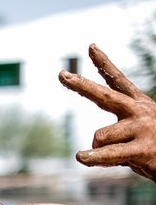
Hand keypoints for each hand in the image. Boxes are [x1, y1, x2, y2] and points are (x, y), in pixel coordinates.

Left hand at [59, 43, 155, 180]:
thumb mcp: (136, 135)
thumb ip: (111, 138)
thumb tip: (84, 154)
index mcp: (139, 104)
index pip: (118, 80)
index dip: (104, 63)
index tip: (91, 47)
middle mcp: (140, 111)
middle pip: (104, 96)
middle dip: (81, 85)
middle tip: (61, 75)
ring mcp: (141, 128)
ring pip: (100, 136)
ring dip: (100, 150)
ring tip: (120, 156)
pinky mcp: (142, 148)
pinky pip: (108, 153)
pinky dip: (93, 158)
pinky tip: (82, 157)